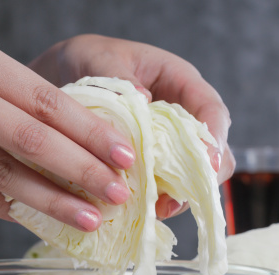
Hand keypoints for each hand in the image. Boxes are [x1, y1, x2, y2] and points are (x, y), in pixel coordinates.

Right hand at [0, 21, 137, 230]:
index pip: (43, 101)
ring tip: (89, 219)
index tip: (124, 155)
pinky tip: (39, 219)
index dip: (89, 132)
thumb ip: (15, 90)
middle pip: (27, 141)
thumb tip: (77, 137)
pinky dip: (8, 208)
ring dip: (51, 202)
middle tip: (118, 193)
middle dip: (80, 172)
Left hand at [28, 34, 234, 218]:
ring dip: (179, 195)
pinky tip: (141, 210)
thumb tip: (142, 99)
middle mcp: (183, 116)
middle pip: (213, 151)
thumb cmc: (87, 60)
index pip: (212, 110)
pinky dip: (156, 200)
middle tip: (181, 195)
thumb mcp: (100, 60)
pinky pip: (164, 187)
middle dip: (201, 177)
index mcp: (180, 82)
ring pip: (191, 175)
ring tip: (157, 209)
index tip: (209, 161)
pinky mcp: (151, 164)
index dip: (215, 137)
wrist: (62, 76)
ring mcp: (169, 143)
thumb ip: (119, 77)